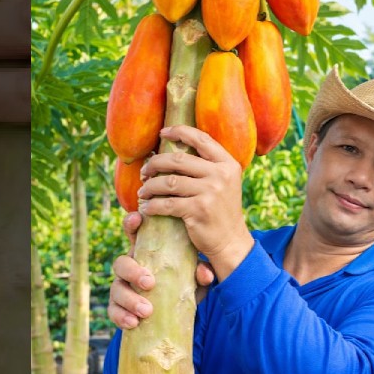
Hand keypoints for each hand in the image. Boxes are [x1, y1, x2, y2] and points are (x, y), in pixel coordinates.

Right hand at [108, 211, 215, 328]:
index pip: (134, 233)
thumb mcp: (194, 278)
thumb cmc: (183, 286)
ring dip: (129, 299)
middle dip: (133, 272)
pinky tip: (133, 323)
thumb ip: (200, 272)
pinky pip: (113, 311)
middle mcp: (130, 268)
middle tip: (149, 283)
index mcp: (146, 254)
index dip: (132, 223)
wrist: (177, 315)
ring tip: (147, 311)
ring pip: (116, 289)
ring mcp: (122, 288)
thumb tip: (205, 274)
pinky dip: (121, 317)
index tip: (138, 218)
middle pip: (120, 263)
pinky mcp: (119, 308)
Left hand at [137, 125, 254, 279]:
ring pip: (169, 181)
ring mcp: (210, 192)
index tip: (162, 133)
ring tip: (143, 191)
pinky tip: (146, 207)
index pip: (201, 139)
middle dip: (155, 163)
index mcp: (227, 163)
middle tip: (144, 170)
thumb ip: (208, 165)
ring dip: (150, 186)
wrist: (230, 241)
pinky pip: (167, 203)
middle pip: (178, 160)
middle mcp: (221, 175)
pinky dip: (152, 205)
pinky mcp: (199, 210)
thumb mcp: (224, 182)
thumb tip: (177, 146)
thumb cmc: (221, 209)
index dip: (179, 132)